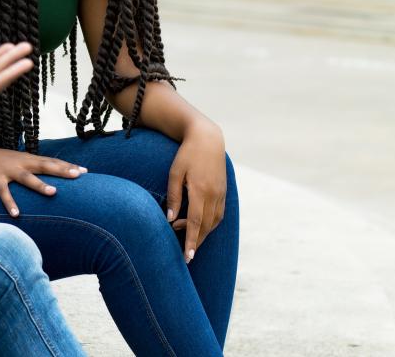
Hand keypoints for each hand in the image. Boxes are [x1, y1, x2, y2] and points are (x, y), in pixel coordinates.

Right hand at [0, 140, 85, 216]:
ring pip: (27, 178)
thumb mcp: (14, 160)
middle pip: (44, 166)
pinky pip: (3, 192)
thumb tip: (45, 174)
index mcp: (26, 159)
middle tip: (79, 175)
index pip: (51, 161)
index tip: (85, 171)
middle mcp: (20, 163)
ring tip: (54, 192)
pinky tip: (16, 214)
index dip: (67, 165)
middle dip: (62, 170)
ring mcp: (7, 171)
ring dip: (40, 185)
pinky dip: (10, 203)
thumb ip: (29, 166)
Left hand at [164, 120, 227, 262]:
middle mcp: (214, 195)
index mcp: (200, 190)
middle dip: (196, 242)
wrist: (208, 139)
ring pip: (214, 222)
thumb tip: (170, 219)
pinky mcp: (224, 192)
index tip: (188, 256)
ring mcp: (221, 194)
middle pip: (206, 226)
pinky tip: (200, 227)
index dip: (190, 240)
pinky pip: (218, 214)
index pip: (194, 222)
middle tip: (187, 256)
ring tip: (189, 240)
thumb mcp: (175, 173)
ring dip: (203, 233)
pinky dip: (210, 224)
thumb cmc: (186, 155)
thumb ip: (173, 196)